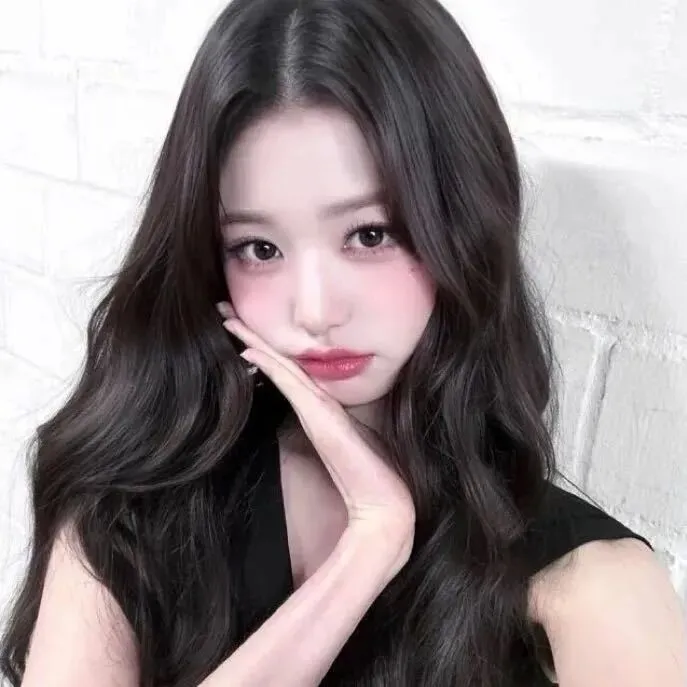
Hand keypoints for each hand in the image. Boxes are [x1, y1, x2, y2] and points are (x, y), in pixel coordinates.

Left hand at [216, 301, 414, 572]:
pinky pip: (290, 384)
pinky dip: (270, 365)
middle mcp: (320, 401)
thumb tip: (310, 419)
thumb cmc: (367, 482)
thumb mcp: (340, 449)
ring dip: (254, 341)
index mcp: (323, 407)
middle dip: (252, 334)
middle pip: (281, 359)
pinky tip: (249, 351)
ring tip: (229, 319)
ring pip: (282, 365)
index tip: (240, 329)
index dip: (264, 347)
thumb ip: (326, 430)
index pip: (288, 370)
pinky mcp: (322, 417)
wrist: (381, 507)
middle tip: (224, 309)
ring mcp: (321, 407)